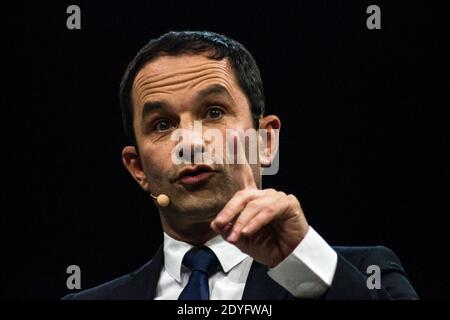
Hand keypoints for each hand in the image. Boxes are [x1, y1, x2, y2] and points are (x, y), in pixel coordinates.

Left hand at [210, 133, 308, 267]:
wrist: (287, 258)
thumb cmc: (267, 246)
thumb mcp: (242, 238)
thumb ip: (230, 228)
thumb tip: (218, 222)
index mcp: (253, 199)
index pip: (243, 174)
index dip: (237, 154)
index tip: (232, 135)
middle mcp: (264, 194)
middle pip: (242, 195)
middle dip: (228, 211)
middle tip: (218, 226)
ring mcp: (277, 196)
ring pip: (253, 204)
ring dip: (241, 222)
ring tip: (236, 237)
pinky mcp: (288, 203)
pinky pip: (267, 210)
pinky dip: (255, 221)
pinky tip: (249, 232)